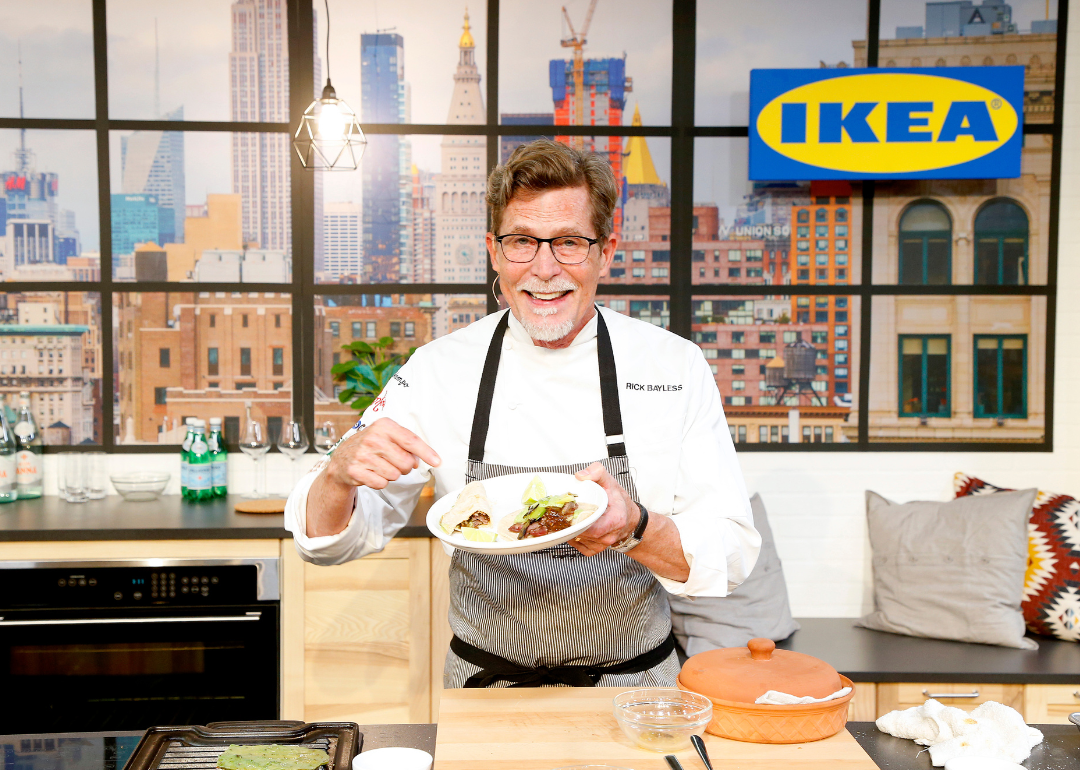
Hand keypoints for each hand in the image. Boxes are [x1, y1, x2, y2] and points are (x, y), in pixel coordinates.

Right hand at [325, 417, 440, 490]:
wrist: (342, 458)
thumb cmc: (371, 445)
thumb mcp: (387, 436)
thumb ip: (406, 444)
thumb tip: (418, 461)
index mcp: (384, 425)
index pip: (411, 440)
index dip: (426, 453)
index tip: (437, 462)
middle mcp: (373, 438)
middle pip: (406, 462)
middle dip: (404, 466)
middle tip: (393, 461)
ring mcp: (363, 454)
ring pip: (395, 475)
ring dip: (391, 474)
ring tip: (379, 466)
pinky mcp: (355, 470)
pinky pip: (382, 484)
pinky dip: (380, 482)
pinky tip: (371, 473)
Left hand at [569, 462, 638, 555]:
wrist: (627, 516)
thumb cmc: (618, 500)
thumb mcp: (610, 481)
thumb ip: (597, 472)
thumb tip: (580, 476)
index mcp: (616, 520)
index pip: (594, 527)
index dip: (578, 521)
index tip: (569, 511)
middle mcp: (609, 536)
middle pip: (582, 533)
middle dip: (570, 522)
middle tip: (561, 511)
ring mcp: (601, 545)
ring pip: (577, 539)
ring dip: (569, 529)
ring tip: (566, 516)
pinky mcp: (593, 550)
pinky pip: (576, 545)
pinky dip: (571, 536)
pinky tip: (573, 525)